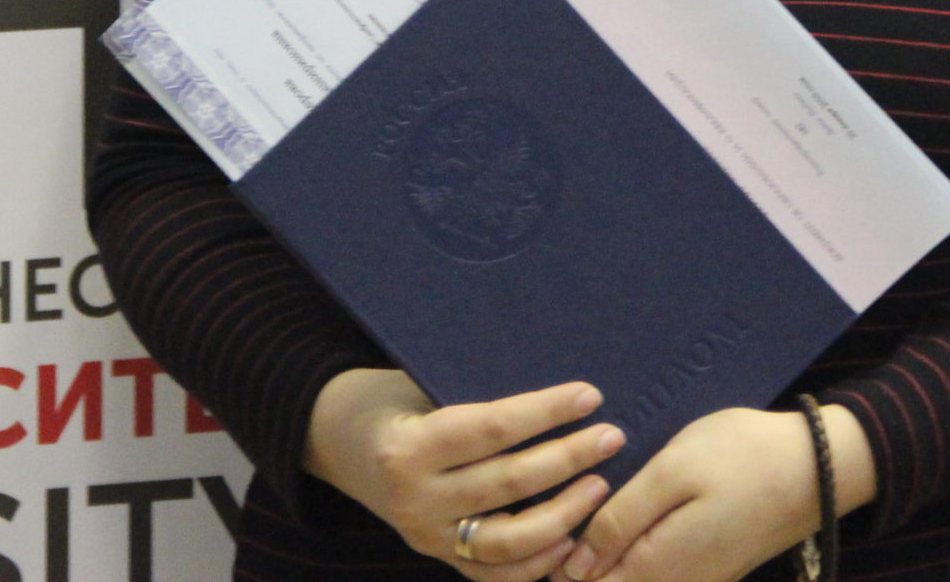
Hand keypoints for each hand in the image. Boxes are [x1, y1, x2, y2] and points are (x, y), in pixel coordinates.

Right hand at [305, 368, 626, 580]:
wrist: (337, 443)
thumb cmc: (388, 400)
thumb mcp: (418, 385)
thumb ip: (474, 400)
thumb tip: (556, 394)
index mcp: (409, 447)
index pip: (491, 429)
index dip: (545, 413)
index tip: (590, 396)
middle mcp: (416, 499)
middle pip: (508, 484)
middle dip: (568, 459)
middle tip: (612, 437)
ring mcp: (427, 537)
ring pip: (508, 541)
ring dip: (563, 515)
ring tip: (599, 486)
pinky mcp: (437, 559)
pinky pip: (496, 574)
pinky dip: (537, 561)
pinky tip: (571, 537)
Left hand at [561, 404, 876, 581]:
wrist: (819, 466)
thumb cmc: (742, 457)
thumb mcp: (673, 473)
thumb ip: (620, 521)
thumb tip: (574, 567)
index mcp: (658, 569)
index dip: (553, 566)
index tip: (536, 526)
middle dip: (576, 565)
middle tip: (553, 517)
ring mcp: (696, 581)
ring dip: (602, 560)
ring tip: (581, 516)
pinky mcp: (708, 568)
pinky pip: (655, 574)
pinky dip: (628, 556)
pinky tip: (619, 519)